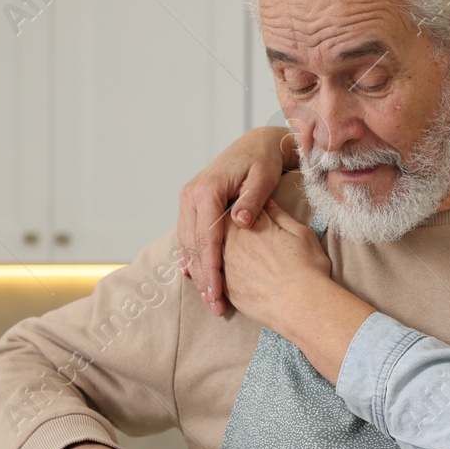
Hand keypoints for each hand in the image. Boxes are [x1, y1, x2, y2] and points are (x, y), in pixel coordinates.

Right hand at [178, 126, 294, 316]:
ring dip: (196, 272)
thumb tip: (241, 222)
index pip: (206, 238)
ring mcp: (188, 200)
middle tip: (213, 304)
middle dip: (202, 277)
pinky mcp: (191, 205)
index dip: (211, 269)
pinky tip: (195, 278)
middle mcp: (191, 195)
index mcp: (207, 190)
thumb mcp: (263, 178)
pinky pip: (188, 236)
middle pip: (192, 245)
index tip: (218, 293)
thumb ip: (253, 201)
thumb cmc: (262, 162)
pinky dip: (192, 258)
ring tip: (208, 298)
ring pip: (187, 244)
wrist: (254, 144)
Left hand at [220, 200, 333, 328]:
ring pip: (215, 252)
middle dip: (226, 228)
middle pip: (222, 228)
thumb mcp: (302, 234)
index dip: (241, 208)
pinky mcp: (227, 288)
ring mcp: (228, 266)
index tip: (244, 211)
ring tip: (238, 259)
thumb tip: (266, 203)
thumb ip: (280, 216)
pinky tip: (231, 276)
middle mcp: (235, 242)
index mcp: (253, 224)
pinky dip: (219, 274)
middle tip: (240, 235)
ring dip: (220, 252)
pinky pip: (216, 276)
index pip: (239, 207)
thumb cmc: (308, 269)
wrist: (302, 305)